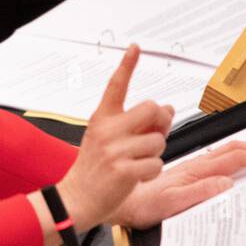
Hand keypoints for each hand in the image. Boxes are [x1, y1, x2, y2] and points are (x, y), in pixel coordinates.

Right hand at [56, 44, 171, 230]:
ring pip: (158, 141)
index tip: (136, 48)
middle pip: (151, 109)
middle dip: (159, 124)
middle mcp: (106, 130)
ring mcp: (114, 150)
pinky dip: (152, 172)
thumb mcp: (110, 140)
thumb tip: (167, 107)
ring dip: (155, 154)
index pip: (116, 86)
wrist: (78, 197)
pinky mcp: (122, 170)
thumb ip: (138, 124)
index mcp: (102, 118)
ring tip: (137, 163)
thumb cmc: (96, 167)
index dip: (127, 65)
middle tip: (149, 138)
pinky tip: (136, 176)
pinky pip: (155, 163)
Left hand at [113, 139, 245, 228]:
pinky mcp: (187, 174)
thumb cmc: (142, 204)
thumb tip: (226, 183)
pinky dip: (234, 156)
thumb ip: (199, 192)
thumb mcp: (171, 203)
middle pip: (233, 149)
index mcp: (195, 171)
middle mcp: (195, 166)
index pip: (234, 158)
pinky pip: (216, 160)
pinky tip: (238, 158)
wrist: (121, 203)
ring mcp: (191, 169)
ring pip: (225, 152)